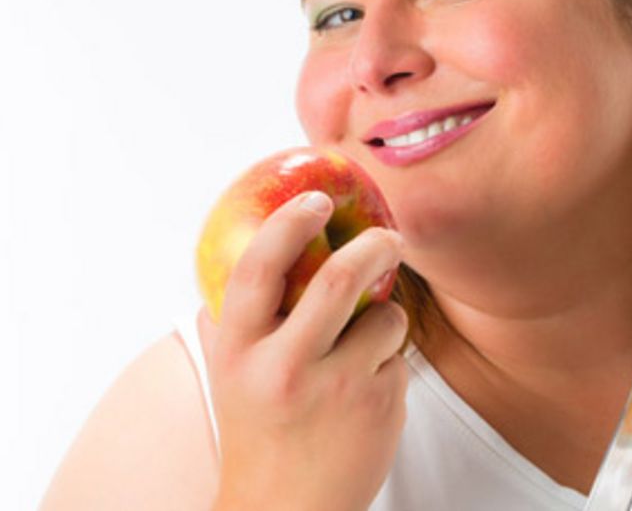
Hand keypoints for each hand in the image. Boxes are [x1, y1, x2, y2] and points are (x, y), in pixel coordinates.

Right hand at [202, 191, 409, 510]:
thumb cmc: (260, 433)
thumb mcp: (231, 376)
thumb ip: (234, 320)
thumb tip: (250, 254)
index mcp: (239, 351)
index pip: (258, 270)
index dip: (289, 224)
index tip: (316, 198)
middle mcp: (284, 367)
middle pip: (340, 279)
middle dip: (376, 245)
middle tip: (392, 237)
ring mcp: (336, 387)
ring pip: (386, 318)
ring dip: (387, 320)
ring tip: (364, 349)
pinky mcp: (380, 405)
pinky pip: (400, 356)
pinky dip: (391, 360)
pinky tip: (366, 394)